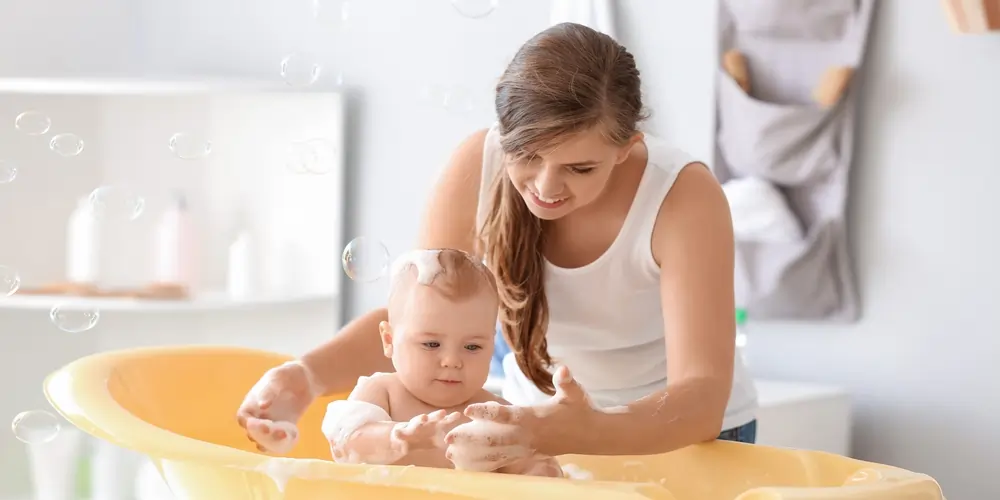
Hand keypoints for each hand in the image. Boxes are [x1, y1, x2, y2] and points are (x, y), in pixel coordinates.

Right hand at [236, 361, 319, 451]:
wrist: (307, 378)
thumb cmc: (287, 374)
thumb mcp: (277, 378)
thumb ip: (269, 390)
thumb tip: (261, 406)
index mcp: (253, 402)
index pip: (243, 417)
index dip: (246, 423)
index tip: (255, 424)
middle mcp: (260, 415)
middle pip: (253, 431)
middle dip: (260, 435)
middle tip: (272, 431)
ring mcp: (273, 422)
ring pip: (265, 439)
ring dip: (271, 442)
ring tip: (283, 435)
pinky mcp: (286, 427)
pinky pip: (280, 440)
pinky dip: (283, 443)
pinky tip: (290, 438)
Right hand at [391, 409, 463, 450]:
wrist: (406, 438)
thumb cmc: (426, 437)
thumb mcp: (438, 440)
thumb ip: (448, 442)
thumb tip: (464, 451)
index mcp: (435, 424)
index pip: (445, 420)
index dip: (451, 418)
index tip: (458, 415)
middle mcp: (425, 423)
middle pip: (432, 417)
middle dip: (437, 415)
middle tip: (443, 413)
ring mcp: (413, 426)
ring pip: (416, 422)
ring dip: (420, 419)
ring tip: (423, 417)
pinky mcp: (402, 432)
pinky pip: (399, 433)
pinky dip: (398, 433)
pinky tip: (396, 433)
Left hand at [444, 366, 594, 471]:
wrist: (590, 434)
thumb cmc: (579, 409)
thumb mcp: (575, 393)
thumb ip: (566, 382)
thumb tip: (564, 369)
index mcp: (533, 418)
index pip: (506, 415)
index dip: (486, 412)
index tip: (467, 409)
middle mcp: (526, 435)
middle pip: (493, 438)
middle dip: (470, 438)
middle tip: (448, 437)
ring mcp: (526, 447)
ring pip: (494, 453)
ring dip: (471, 454)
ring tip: (450, 454)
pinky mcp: (526, 454)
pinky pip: (502, 461)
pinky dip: (484, 464)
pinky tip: (468, 467)